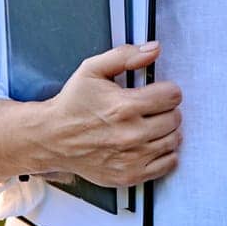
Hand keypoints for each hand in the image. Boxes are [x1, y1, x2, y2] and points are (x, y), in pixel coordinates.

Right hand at [39, 42, 182, 187]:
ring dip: (166, 130)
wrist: (51, 138)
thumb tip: (153, 49)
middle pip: (175, 118)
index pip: (172, 95)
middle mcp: (130, 134)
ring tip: (149, 124)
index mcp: (124, 106)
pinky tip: (150, 143)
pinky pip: (168, 163)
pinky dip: (165, 153)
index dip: (166, 90)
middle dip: (166, 109)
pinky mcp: (130, 175)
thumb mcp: (92, 70)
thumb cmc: (72, 104)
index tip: (156, 92)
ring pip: (174, 140)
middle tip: (151, 108)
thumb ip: (124, 56)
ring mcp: (132, 158)